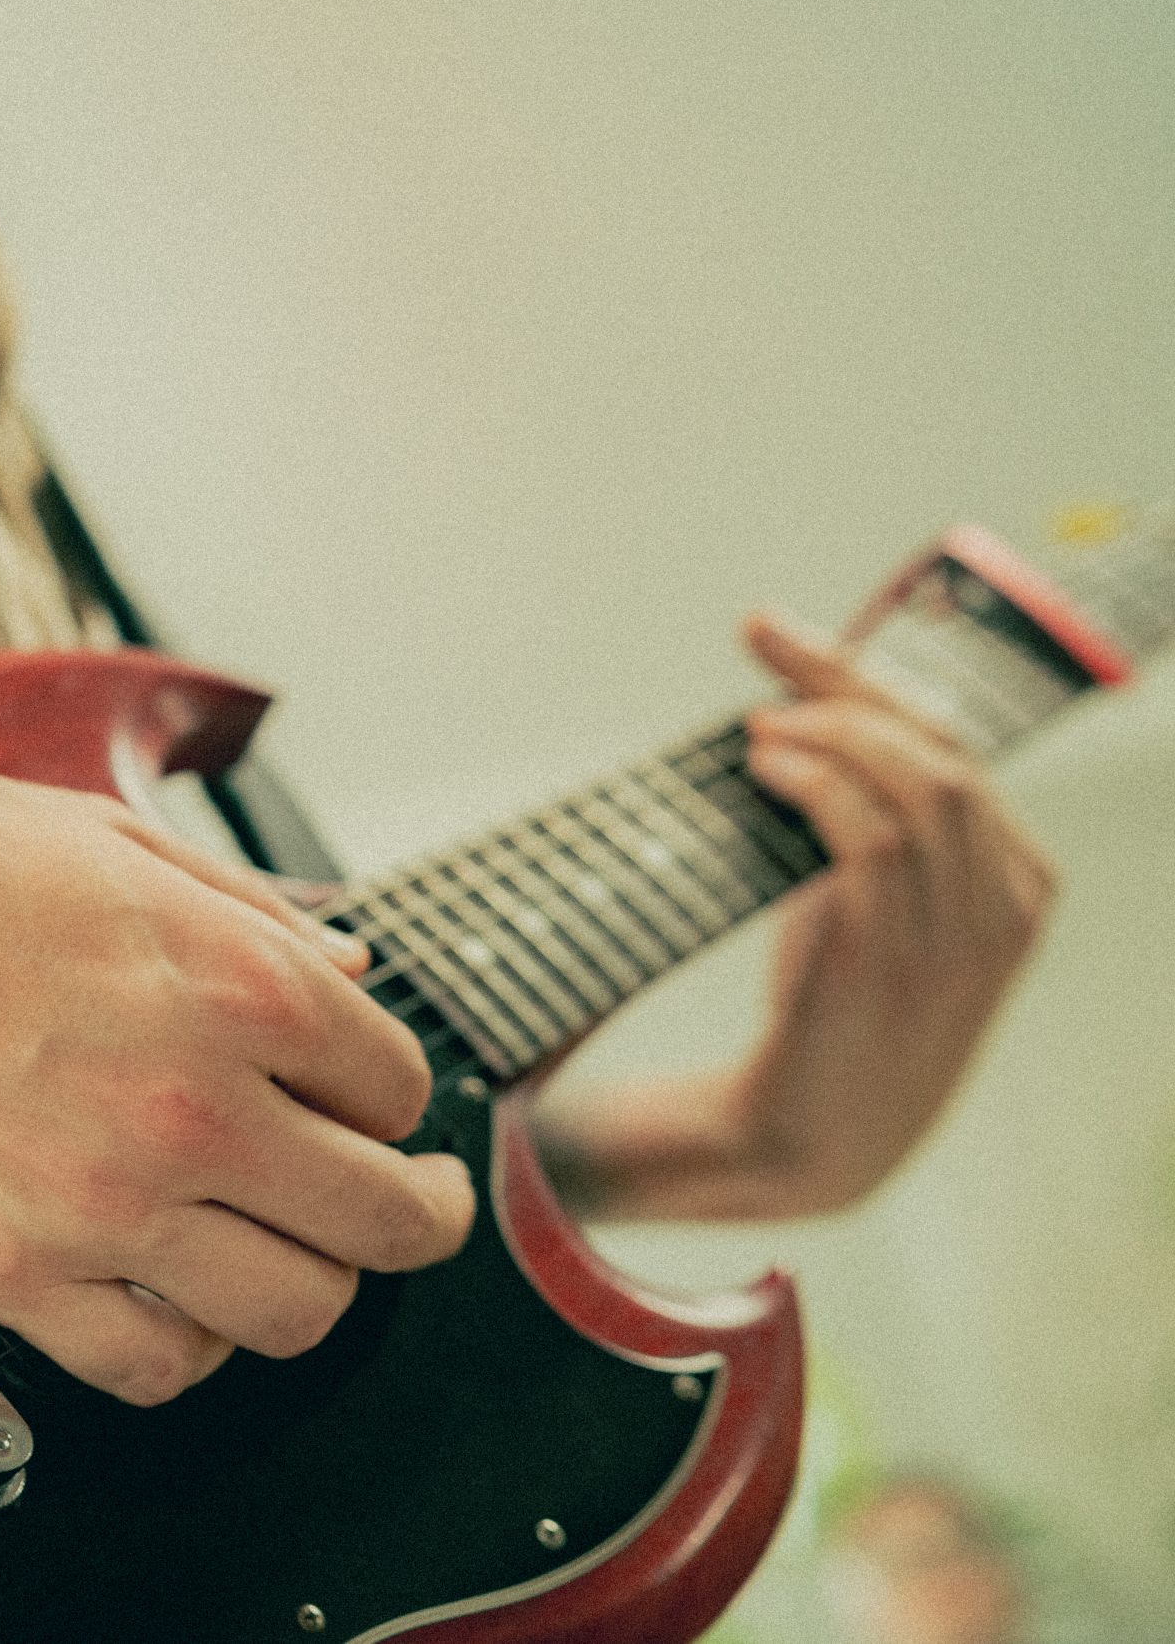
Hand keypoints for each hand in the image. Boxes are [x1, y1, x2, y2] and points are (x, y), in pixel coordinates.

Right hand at [0, 713, 475, 1404]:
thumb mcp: (105, 839)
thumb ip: (246, 912)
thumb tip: (345, 961)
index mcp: (233, 982)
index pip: (398, 1083)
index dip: (389, 1090)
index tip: (364, 1095)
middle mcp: (194, 1106)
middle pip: (386, 1220)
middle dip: (412, 1211)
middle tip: (401, 1202)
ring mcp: (104, 1206)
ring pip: (297, 1311)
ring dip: (312, 1284)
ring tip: (287, 1252)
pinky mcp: (12, 1274)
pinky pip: (157, 1364)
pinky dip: (190, 1345)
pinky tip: (176, 1296)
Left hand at [536, 614, 1053, 1221]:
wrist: (803, 1146)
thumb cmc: (827, 1016)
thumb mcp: (878, 912)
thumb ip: (880, 831)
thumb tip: (807, 713)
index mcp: (1019, 886)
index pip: (958, 749)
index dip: (867, 677)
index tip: (781, 634)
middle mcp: (1004, 911)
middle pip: (944, 752)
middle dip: (849, 681)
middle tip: (763, 647)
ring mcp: (955, 945)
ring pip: (922, 787)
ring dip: (832, 733)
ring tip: (761, 727)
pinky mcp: (890, 968)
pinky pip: (873, 845)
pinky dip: (821, 788)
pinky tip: (771, 770)